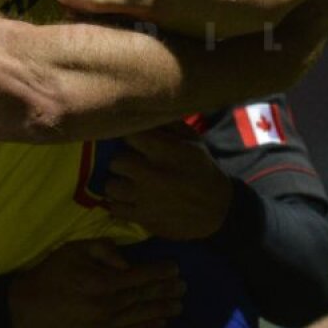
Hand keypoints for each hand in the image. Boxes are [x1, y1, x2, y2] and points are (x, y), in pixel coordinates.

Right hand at [8, 237, 185, 327]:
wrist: (24, 313)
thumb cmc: (47, 276)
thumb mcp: (72, 251)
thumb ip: (102, 250)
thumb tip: (127, 262)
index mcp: (102, 282)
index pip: (139, 276)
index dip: (159, 272)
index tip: (175, 268)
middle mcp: (108, 305)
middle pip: (144, 297)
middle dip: (166, 291)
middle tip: (184, 287)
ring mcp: (104, 324)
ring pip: (140, 315)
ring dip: (162, 309)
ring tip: (179, 305)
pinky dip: (147, 326)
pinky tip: (161, 323)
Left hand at [105, 125, 232, 239]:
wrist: (217, 209)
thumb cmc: (200, 168)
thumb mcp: (192, 140)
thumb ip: (168, 123)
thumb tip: (144, 108)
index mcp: (164, 151)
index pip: (128, 135)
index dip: (126, 136)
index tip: (129, 140)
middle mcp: (151, 173)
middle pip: (114, 160)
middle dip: (120, 160)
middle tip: (128, 162)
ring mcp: (145, 198)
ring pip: (110, 186)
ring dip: (116, 183)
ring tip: (125, 181)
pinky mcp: (143, 218)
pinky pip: (114, 208)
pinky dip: (118, 203)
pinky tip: (127, 198)